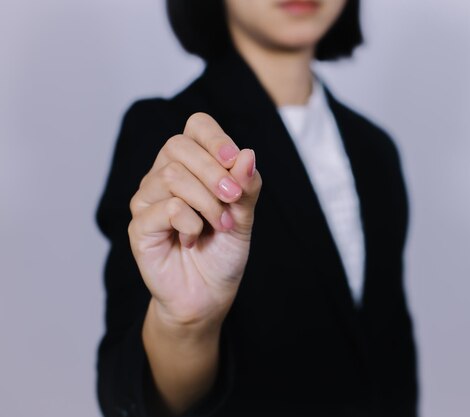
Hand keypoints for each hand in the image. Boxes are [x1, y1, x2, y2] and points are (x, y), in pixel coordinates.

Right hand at [128, 112, 261, 329]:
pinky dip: (191, 223)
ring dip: (207, 202)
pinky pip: (166, 207)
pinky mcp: (139, 225)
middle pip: (178, 146)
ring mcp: (147, 199)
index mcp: (192, 165)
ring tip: (221, 225)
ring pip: (172, 175)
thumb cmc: (223, 251)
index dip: (216, 138)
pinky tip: (194, 240)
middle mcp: (164, 175)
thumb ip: (246, 186)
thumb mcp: (244, 216)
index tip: (236, 161)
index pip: (196, 126)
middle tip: (234, 200)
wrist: (209, 294)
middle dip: (214, 171)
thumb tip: (247, 154)